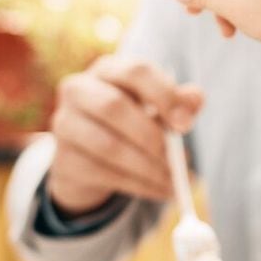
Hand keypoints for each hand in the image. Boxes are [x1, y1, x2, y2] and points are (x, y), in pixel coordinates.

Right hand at [47, 55, 204, 215]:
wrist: (89, 160)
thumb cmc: (130, 124)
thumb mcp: (157, 109)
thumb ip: (178, 102)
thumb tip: (196, 98)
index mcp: (107, 69)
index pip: (135, 71)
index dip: (164, 95)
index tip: (186, 124)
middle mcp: (78, 89)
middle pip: (113, 107)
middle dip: (151, 135)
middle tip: (180, 158)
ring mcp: (65, 124)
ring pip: (109, 146)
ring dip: (149, 168)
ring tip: (175, 181)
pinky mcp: (65, 160)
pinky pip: (105, 175)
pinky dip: (140, 186)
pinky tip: (161, 190)